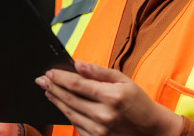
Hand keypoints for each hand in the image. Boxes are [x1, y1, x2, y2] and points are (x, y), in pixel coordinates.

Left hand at [35, 61, 182, 135]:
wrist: (152, 130)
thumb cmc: (138, 103)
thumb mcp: (123, 80)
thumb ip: (98, 72)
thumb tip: (77, 64)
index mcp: (112, 97)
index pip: (77, 84)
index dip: (59, 78)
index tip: (49, 73)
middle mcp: (104, 115)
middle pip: (69, 99)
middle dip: (52, 87)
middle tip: (41, 80)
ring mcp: (100, 130)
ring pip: (69, 113)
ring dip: (56, 100)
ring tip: (48, 91)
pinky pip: (75, 125)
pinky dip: (66, 114)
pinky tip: (61, 105)